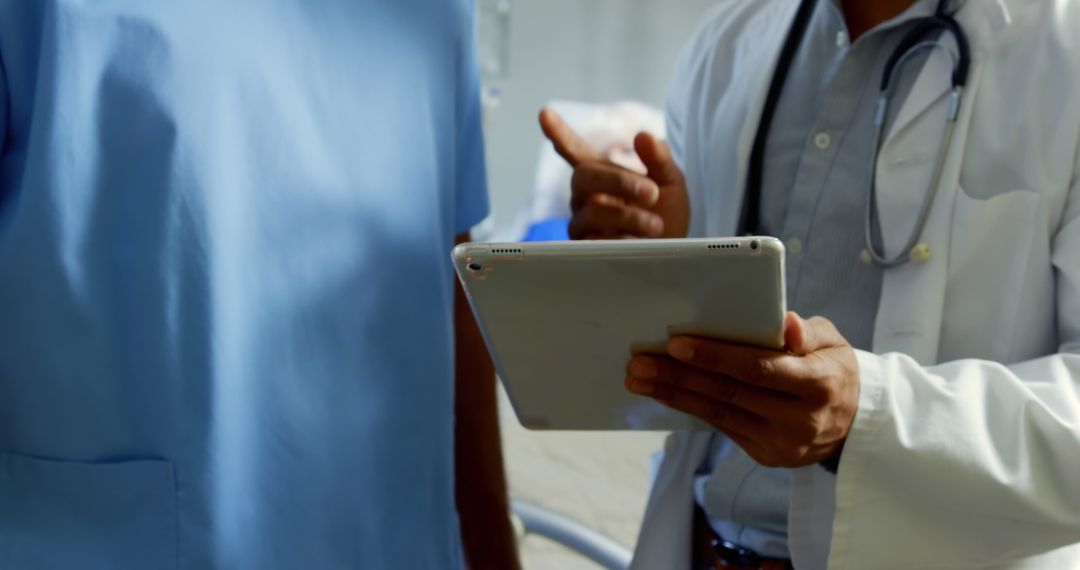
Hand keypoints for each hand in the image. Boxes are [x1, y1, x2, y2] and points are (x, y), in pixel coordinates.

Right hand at [538, 108, 689, 238]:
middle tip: (652, 192)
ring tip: (656, 226)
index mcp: (602, 174)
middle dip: (619, 181)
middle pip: (583, 176)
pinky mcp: (585, 250)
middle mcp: (585, 197)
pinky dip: (622, 240)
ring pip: (592, 212)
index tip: (544, 113)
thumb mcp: (671, 183)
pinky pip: (595, 241)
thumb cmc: (667, 216)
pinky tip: (639, 244)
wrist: (673, 255)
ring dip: (628, 216)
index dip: (559, 133)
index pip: (575, 151)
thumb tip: (643, 135)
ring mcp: (582, 223)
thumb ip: (659, 159)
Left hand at [625, 313, 858, 467]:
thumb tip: (785, 324)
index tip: (676, 344)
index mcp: (818, 384)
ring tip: (639, 379)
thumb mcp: (833, 342)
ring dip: (673, 394)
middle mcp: (799, 419)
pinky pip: (721, 425)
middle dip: (678, 376)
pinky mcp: (766, 455)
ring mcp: (781, 443)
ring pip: (718, 413)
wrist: (854, 422)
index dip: (715, 356)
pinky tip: (665, 392)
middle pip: (728, 393)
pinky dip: (690, 407)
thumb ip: (808, 332)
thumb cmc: (833, 368)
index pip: (757, 368)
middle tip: (639, 363)